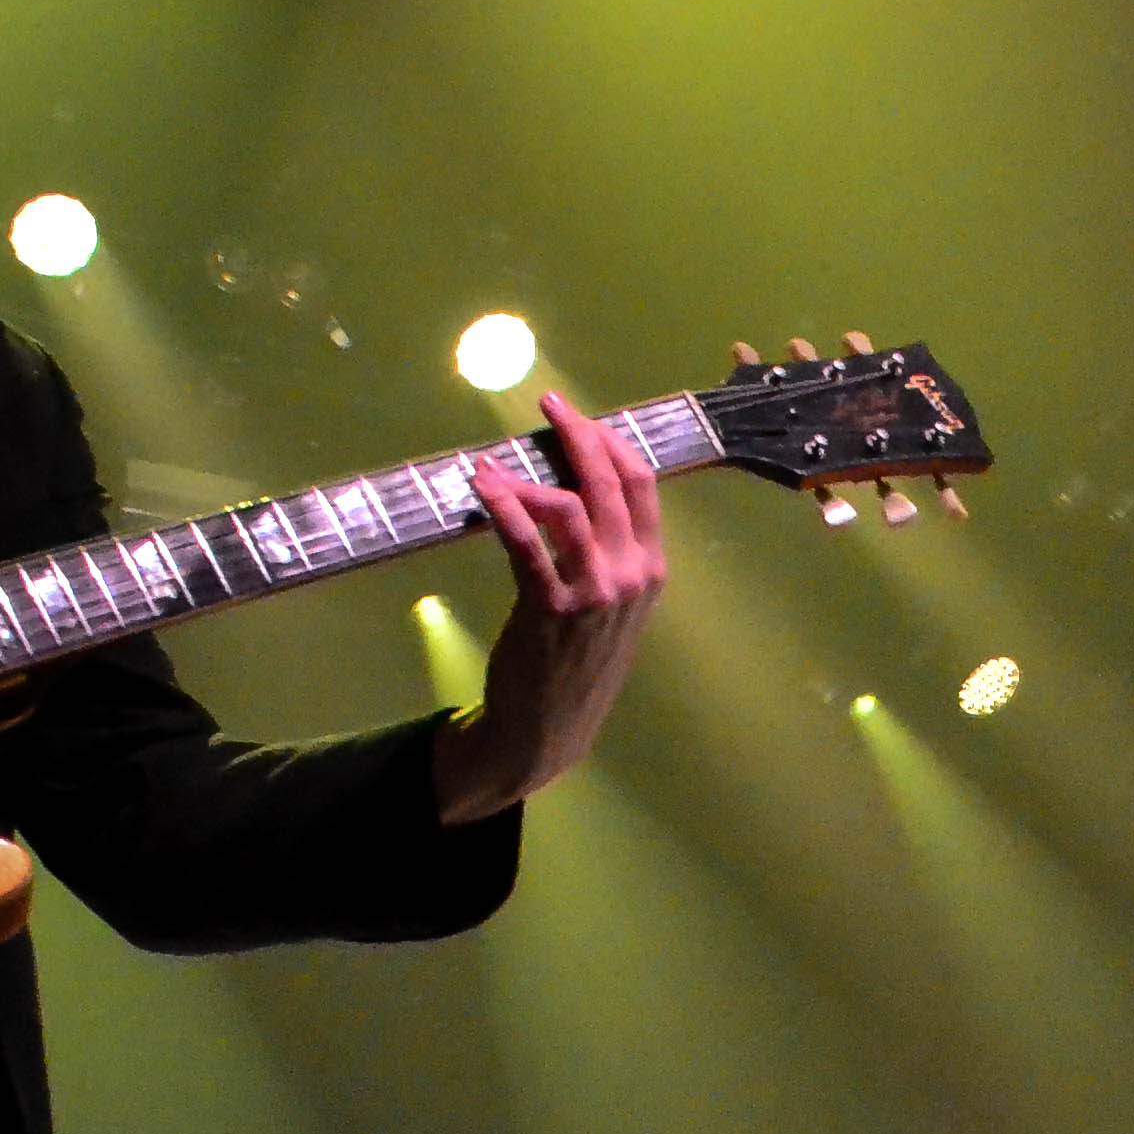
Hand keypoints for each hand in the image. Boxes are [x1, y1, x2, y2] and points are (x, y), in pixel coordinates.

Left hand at [433, 393, 664, 825]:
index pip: (640, 485)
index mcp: (651, 569)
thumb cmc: (576, 662)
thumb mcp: (612, 607)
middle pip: (608, 483)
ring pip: (569, 506)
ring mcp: (595, 592)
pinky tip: (482, 486)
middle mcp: (631, 575)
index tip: (581, 416)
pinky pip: (526, 542)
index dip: (611, 441)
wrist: (550, 728)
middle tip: (549, 405)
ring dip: (528, 475)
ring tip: (495, 464)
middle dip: (577, 434)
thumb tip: (573, 492)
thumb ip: (607, 555)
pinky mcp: (551, 607)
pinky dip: (502, 506)